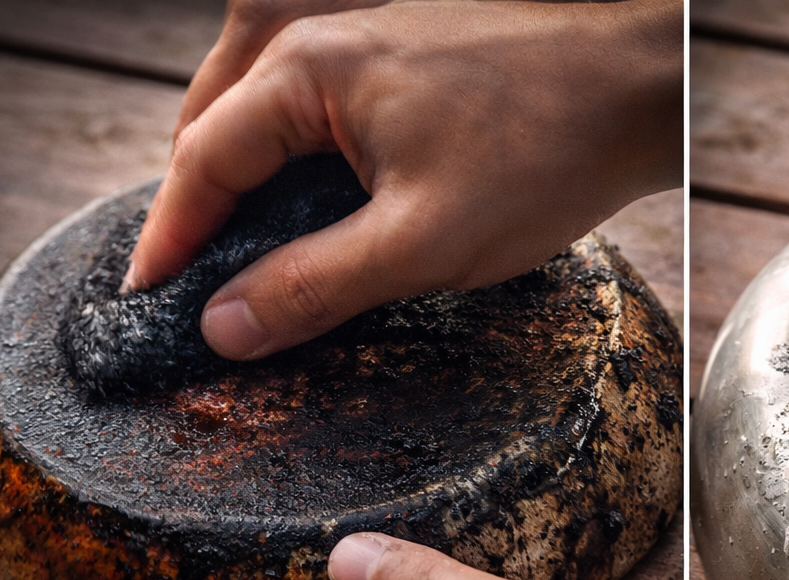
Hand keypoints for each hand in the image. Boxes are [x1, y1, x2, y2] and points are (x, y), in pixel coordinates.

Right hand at [130, 0, 681, 359]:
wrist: (644, 90)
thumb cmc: (545, 153)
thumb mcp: (420, 244)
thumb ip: (313, 287)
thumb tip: (224, 327)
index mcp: (308, 73)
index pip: (202, 160)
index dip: (169, 240)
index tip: (144, 300)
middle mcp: (325, 43)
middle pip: (223, 130)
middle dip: (200, 210)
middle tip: (191, 288)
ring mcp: (368, 44)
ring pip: (272, 121)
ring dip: (250, 186)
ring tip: (247, 262)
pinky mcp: (407, 62)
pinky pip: (324, 115)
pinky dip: (303, 166)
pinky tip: (325, 218)